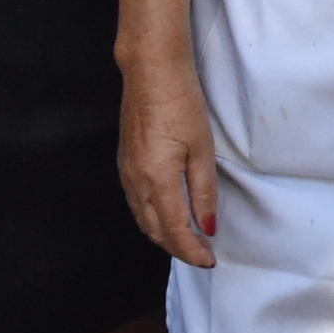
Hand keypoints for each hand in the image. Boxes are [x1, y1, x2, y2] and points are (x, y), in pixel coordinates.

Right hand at [118, 58, 218, 267]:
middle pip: (155, 231)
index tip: (209, 260)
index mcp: (157, 180)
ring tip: (187, 240)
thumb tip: (208, 226)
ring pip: (142, 219)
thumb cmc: (181, 104)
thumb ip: (203, 192)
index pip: (175, 231)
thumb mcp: (202, 149)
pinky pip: (135, 203)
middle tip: (202, 254)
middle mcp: (136, 182)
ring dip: (164, 236)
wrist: (150, 72)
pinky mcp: (124, 162)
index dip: (192, 251)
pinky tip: (166, 215)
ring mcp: (126, 172)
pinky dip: (151, 218)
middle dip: (178, 248)